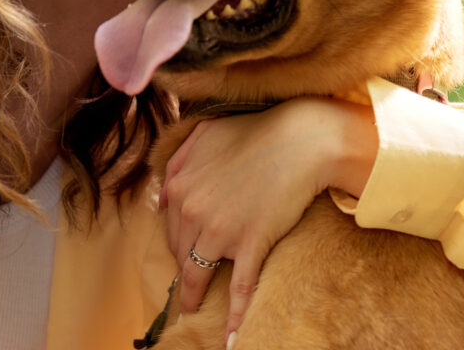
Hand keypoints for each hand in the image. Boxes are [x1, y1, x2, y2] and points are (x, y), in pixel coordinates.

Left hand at [159, 97, 376, 339]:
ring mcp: (219, 231)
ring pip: (199, 274)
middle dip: (183, 272)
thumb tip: (163, 193)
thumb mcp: (204, 134)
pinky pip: (240, 287)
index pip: (169, 228)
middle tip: (186, 288)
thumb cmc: (255, 133)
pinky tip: (232, 337)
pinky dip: (236, 316)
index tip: (181, 258)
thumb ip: (178, 160)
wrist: (301, 141)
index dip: (176, 245)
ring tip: (193, 312)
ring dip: (194, 298)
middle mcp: (191, 211)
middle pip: (181, 253)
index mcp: (179, 187)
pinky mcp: (250, 244)